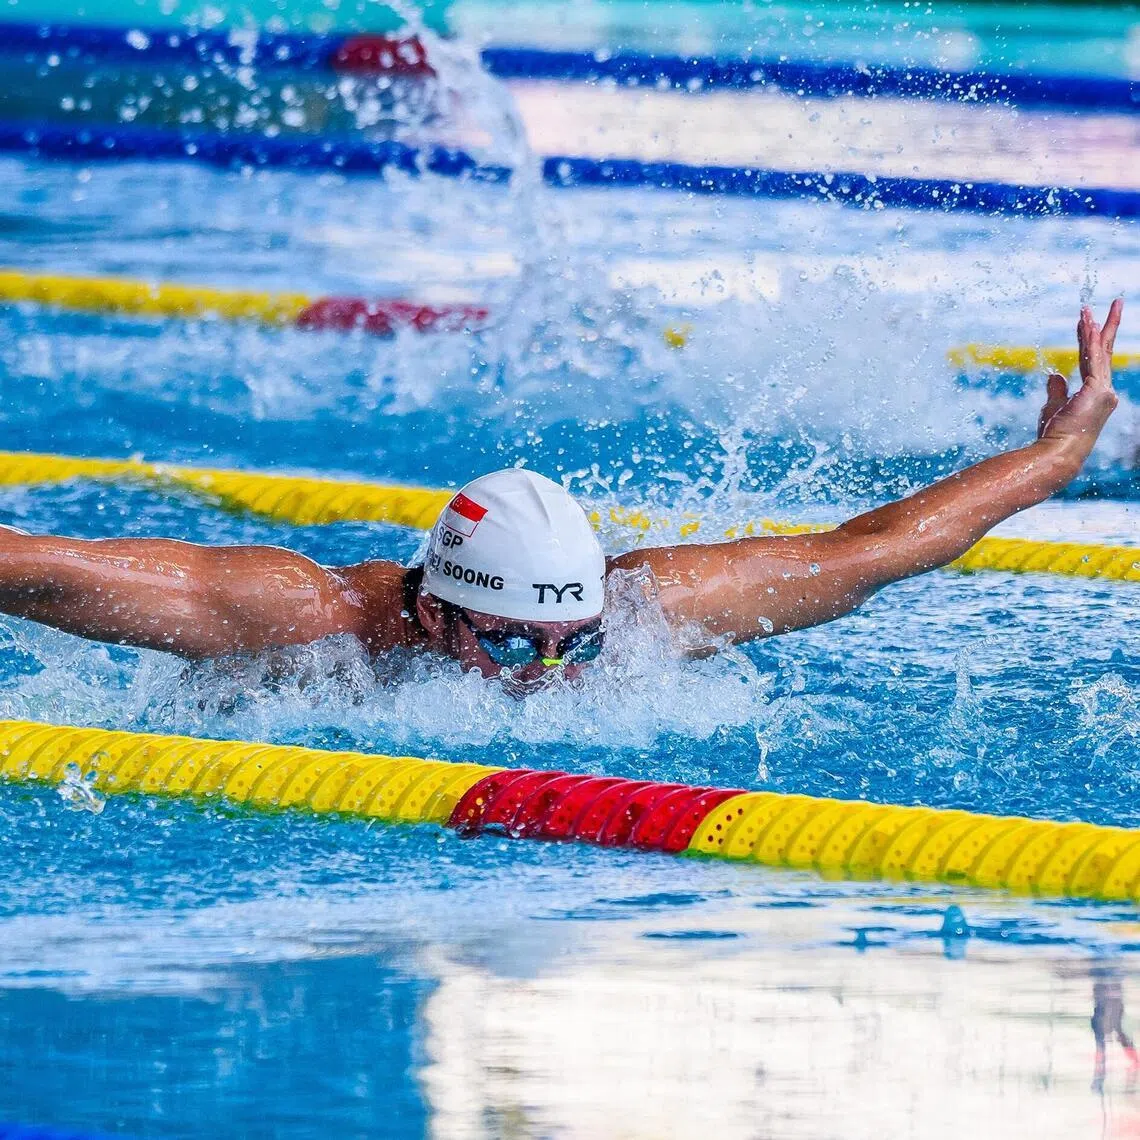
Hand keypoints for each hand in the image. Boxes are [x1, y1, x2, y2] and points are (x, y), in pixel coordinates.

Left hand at [1037, 300, 1122, 458]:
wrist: (1057, 453)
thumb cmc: (1055, 435)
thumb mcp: (1054, 407)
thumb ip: (1057, 390)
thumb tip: (1055, 374)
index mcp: (1097, 395)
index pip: (1096, 361)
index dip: (1091, 340)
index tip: (1089, 322)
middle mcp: (1105, 391)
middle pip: (1105, 352)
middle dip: (1108, 325)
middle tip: (1115, 302)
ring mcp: (1104, 391)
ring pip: (1098, 352)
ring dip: (1093, 329)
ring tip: (1089, 309)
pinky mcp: (1096, 390)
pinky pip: (1092, 360)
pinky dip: (1089, 342)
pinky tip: (1087, 325)